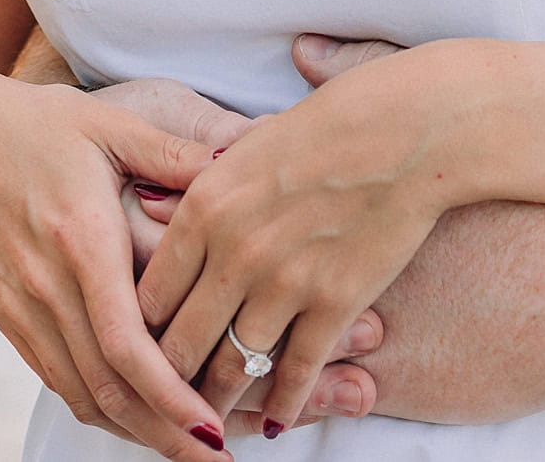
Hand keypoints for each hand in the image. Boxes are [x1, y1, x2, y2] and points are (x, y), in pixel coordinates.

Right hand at [0, 65, 227, 456]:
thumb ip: (172, 151)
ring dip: (134, 432)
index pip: (125, 343)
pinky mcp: (6, 315)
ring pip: (80, 394)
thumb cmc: (40, 123)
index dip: (170, 393)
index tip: (212, 424)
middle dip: (165, 433)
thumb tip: (239, 160)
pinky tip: (135, 419)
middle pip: (108, 387)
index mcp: (80, 238)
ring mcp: (21, 306)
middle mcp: (47, 285)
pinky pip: (55, 379)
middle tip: (218, 460)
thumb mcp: (109, 121)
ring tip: (186, 450)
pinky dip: (96, 409)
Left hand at [138, 42, 479, 434]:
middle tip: (163, 402)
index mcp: (205, 204)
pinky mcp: (334, 305)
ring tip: (209, 422)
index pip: (149, 294)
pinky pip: (295, 375)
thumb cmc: (328, 122)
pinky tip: (275, 422)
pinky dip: (282, 407)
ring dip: (218, 402)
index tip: (138, 351)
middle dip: (168, 381)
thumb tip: (160, 210)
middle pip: (180, 343)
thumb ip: (202, 188)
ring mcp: (285, 283)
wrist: (407, 128)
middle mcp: (235, 250)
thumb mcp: (246, 143)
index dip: (138, 332)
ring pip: (233, 368)